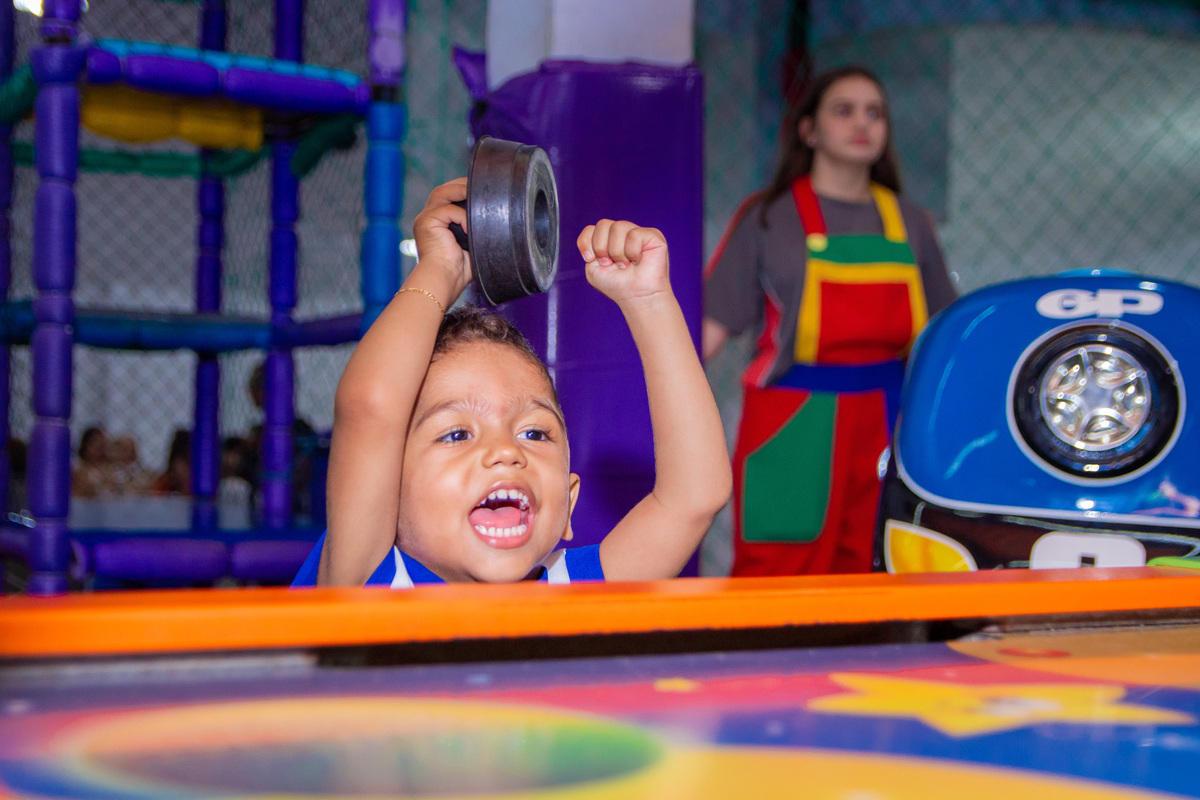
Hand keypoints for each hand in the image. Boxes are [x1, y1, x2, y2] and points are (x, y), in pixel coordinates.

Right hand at [410, 178, 472, 303]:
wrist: (443, 281)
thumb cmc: (457, 272)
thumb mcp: (470, 247)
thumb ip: (477, 231)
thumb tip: (497, 222)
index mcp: (436, 224)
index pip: (447, 198)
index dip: (461, 190)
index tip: (480, 191)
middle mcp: (427, 218)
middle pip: (443, 190)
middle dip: (461, 185)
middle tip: (481, 187)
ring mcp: (425, 219)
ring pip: (442, 192)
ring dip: (460, 191)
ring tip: (477, 196)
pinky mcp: (426, 222)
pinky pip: (447, 210)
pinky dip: (462, 216)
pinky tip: (469, 228)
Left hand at [577, 220, 670, 306]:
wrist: (636, 298)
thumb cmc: (617, 286)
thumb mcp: (593, 268)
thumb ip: (587, 247)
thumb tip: (593, 232)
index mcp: (608, 239)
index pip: (591, 228)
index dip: (586, 242)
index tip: (590, 260)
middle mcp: (623, 233)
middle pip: (603, 224)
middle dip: (601, 247)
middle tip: (610, 264)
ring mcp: (638, 232)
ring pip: (618, 226)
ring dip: (616, 252)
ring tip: (625, 265)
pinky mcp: (653, 235)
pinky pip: (634, 235)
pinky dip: (632, 252)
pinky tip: (638, 261)